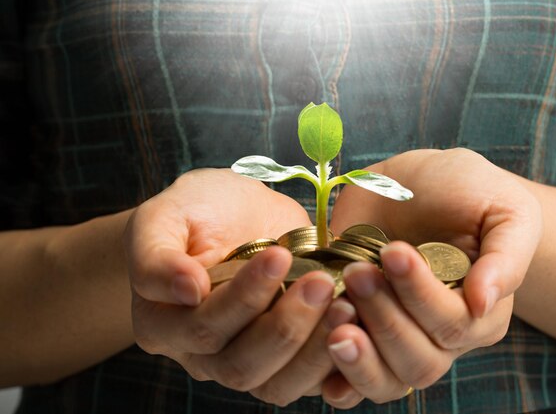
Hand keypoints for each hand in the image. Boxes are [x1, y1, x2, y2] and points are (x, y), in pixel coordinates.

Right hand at [126, 169, 341, 393]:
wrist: (235, 216)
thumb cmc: (196, 211)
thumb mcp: (164, 217)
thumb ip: (157, 255)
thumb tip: (187, 290)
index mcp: (164, 324)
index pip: (204, 326)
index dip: (243, 297)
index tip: (278, 255)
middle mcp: (202, 355)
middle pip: (242, 366)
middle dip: (286, 327)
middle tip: (322, 283)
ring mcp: (245, 361)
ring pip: (277, 385)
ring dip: (315, 349)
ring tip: (346, 306)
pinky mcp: (285, 359)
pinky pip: (309, 381)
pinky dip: (336, 361)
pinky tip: (357, 327)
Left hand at [322, 148, 541, 406]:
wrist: (419, 182)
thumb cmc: (471, 192)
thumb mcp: (505, 210)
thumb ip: (506, 257)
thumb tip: (484, 301)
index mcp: (479, 313)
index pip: (452, 325)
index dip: (420, 294)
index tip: (393, 251)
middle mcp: (441, 337)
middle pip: (418, 361)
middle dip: (385, 318)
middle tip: (357, 271)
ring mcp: (399, 338)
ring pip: (386, 380)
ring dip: (358, 354)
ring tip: (335, 310)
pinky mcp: (363, 332)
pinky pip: (351, 378)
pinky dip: (336, 375)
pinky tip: (323, 348)